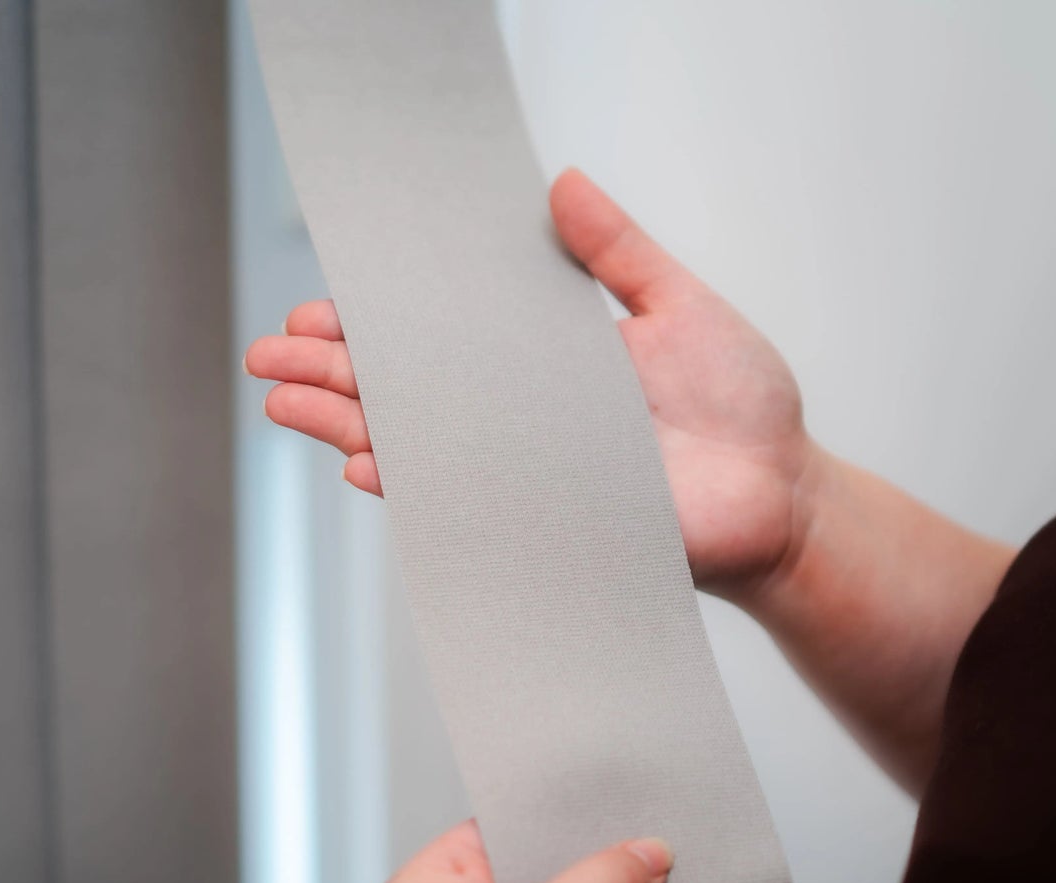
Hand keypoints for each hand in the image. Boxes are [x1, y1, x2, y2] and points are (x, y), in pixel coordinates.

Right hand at [244, 167, 817, 598]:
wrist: (787, 495)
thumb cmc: (745, 408)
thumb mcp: (678, 307)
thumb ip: (616, 253)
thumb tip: (561, 184)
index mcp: (540, 365)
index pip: (436, 340)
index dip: (373, 327)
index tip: (319, 309)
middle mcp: (519, 423)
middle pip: (405, 397)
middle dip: (329, 379)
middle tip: (267, 359)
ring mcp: (525, 477)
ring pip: (418, 451)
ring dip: (346, 428)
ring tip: (284, 407)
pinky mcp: (547, 524)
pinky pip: (464, 508)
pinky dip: (413, 488)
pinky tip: (363, 467)